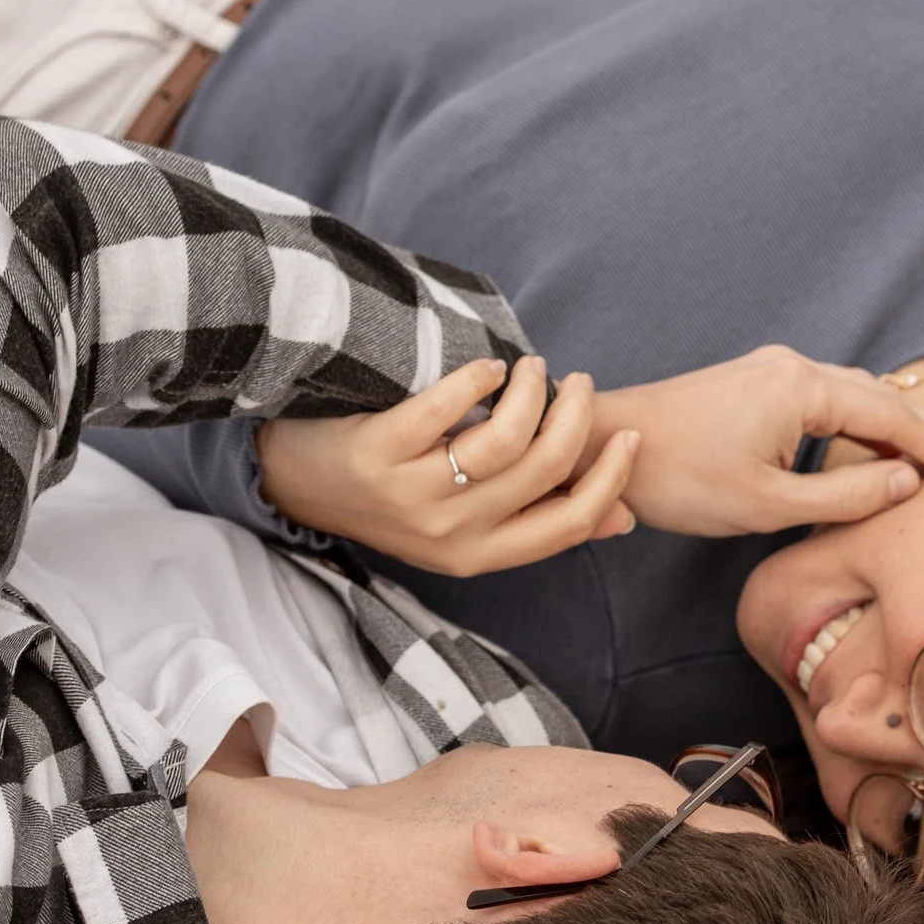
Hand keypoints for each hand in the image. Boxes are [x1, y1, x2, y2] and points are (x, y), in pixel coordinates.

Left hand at [257, 355, 639, 576]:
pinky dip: (478, 378)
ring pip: (506, 440)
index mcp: (478, 556)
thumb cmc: (392, 498)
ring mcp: (411, 496)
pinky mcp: (377, 454)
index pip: (567, 525)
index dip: (610, 479)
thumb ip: (536, 521)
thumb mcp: (466, 528)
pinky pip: (447, 408)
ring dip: (532, 393)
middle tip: (576, 383)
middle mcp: (449, 535)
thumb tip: (623, 520)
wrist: (295, 485)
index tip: (628, 436)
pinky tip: (486, 367)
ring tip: (530, 369)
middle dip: (575, 417)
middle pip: (545, 471)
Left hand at [588, 345, 923, 536]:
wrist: (609, 444)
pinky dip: (867, 423)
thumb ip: (844, 495)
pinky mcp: (759, 382)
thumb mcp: (768, 503)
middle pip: (885, 399)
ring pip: (859, 396)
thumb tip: (908, 485)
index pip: (893, 420)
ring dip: (903, 428)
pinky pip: (832, 398)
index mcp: (803, 390)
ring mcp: (776, 369)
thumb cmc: (680, 479)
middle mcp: (796, 366)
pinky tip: (880, 447)